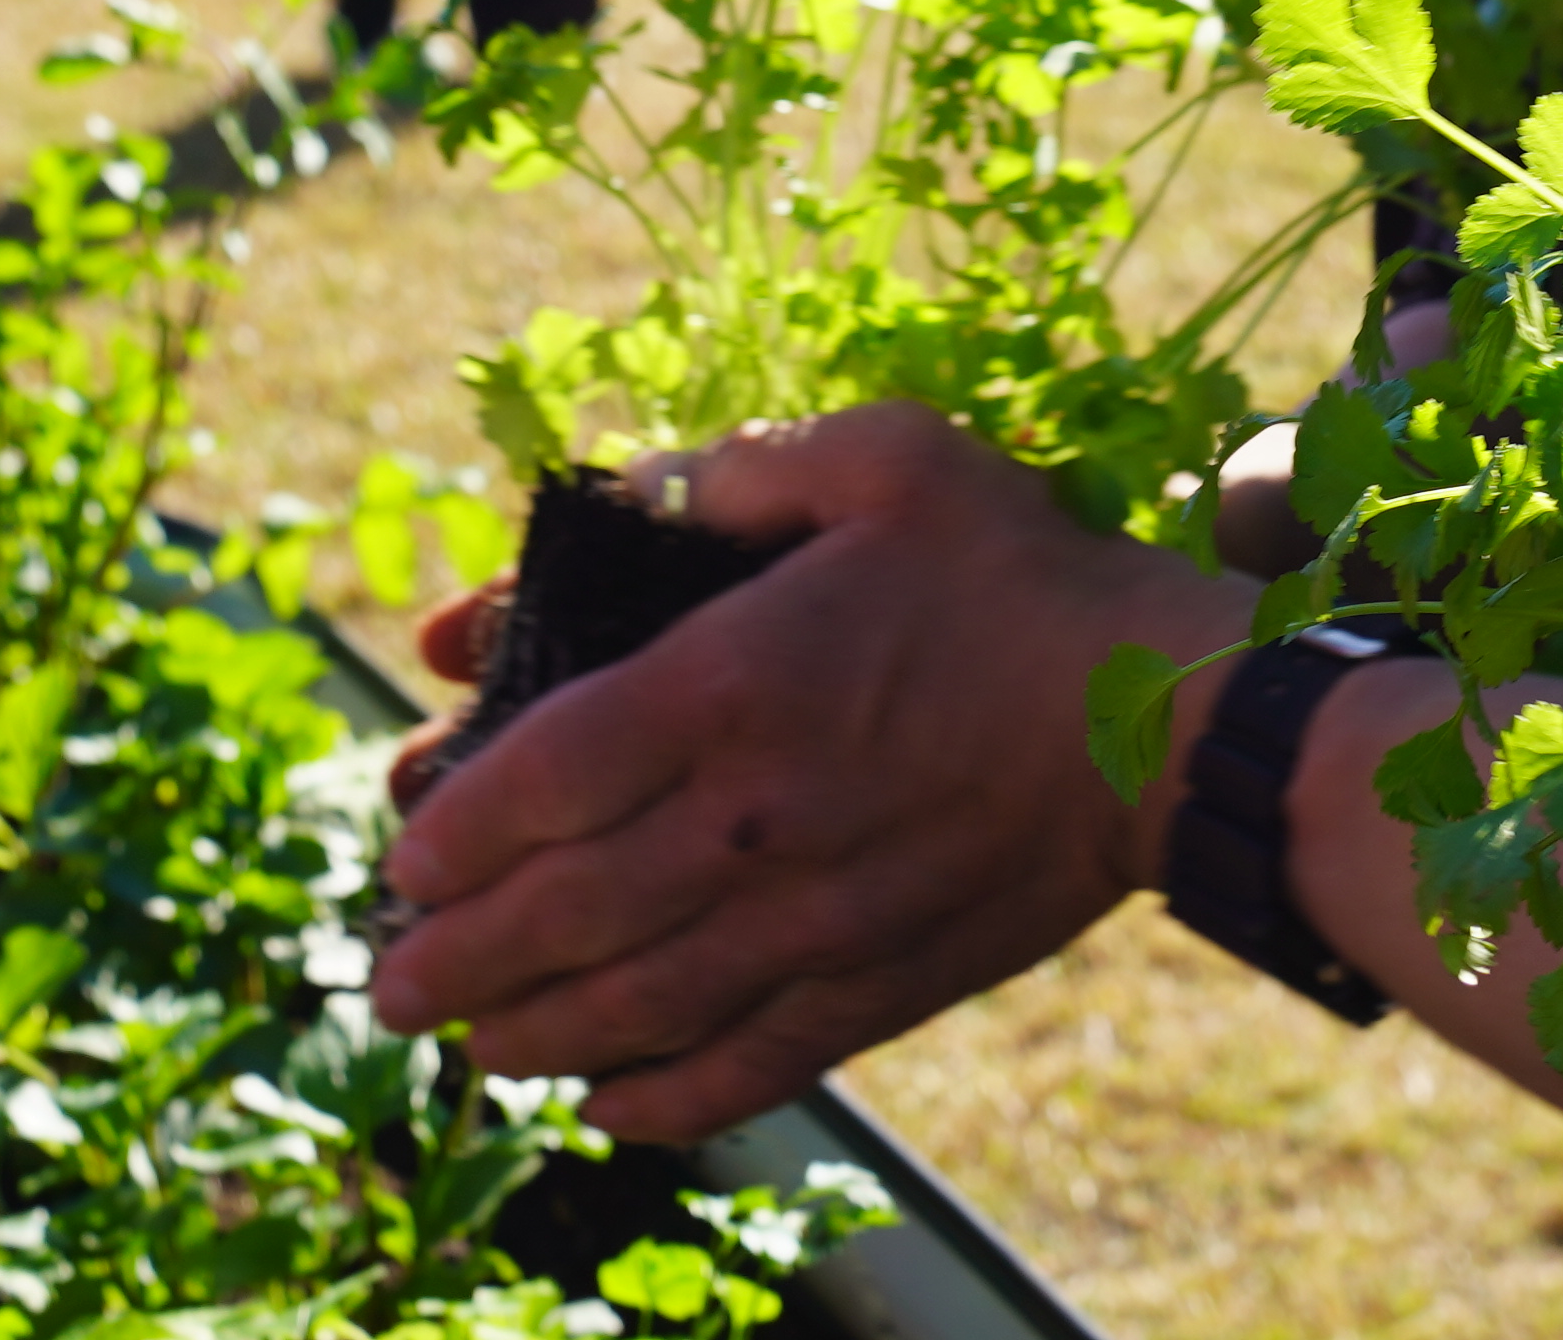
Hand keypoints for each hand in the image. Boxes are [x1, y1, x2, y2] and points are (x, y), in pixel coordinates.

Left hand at [361, 407, 1247, 1138]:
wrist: (1170, 724)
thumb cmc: (1019, 575)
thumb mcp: (883, 462)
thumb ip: (734, 475)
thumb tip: (615, 497)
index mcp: (738, 682)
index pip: (548, 773)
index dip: (456, 824)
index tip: (406, 852)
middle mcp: (755, 818)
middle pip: (565, 910)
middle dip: (456, 956)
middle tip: (392, 976)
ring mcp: (814, 916)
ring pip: (635, 1001)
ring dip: (531, 1032)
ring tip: (469, 1042)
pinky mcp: (877, 983)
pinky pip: (745, 1061)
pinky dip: (663, 1095)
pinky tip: (606, 1102)